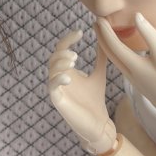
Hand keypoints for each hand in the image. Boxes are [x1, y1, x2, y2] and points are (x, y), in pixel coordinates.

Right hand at [48, 30, 116, 153]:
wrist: (98, 123)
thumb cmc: (95, 101)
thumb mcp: (99, 74)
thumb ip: (100, 58)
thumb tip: (104, 38)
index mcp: (67, 70)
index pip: (62, 49)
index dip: (69, 39)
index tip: (81, 32)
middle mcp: (60, 78)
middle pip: (54, 59)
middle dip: (63, 53)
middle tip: (76, 55)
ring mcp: (58, 89)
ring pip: (51, 71)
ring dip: (60, 64)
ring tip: (73, 61)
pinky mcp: (58, 101)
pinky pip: (52, 88)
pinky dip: (58, 80)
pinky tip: (68, 77)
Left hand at [96, 13, 155, 134]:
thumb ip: (149, 33)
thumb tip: (136, 16)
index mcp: (133, 67)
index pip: (113, 45)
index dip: (105, 30)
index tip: (99, 17)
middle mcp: (130, 76)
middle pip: (110, 54)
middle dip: (101, 38)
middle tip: (96, 23)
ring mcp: (136, 82)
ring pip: (117, 62)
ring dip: (109, 47)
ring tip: (106, 35)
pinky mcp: (143, 86)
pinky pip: (125, 67)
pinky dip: (119, 56)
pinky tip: (125, 53)